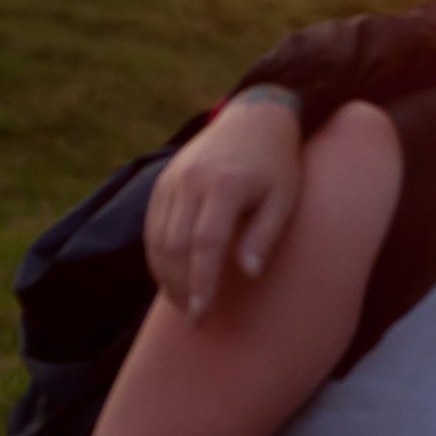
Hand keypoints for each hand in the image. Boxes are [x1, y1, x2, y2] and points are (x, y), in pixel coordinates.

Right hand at [145, 87, 302, 320]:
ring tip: (183, 303)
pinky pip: (152, 226)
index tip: (202, 314)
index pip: (205, 244)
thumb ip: (264, 235)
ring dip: (166, 277)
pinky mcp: (163, 183)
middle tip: (194, 318)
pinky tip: (171, 277)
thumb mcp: (284, 198)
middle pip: (175, 246)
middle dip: (181, 288)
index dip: (201, 283)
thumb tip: (248, 274)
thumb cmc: (277, 164)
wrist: (253, 117)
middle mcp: (191, 182)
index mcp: (224, 185)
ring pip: (158, 239)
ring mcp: (172, 181)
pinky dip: (157, 256)